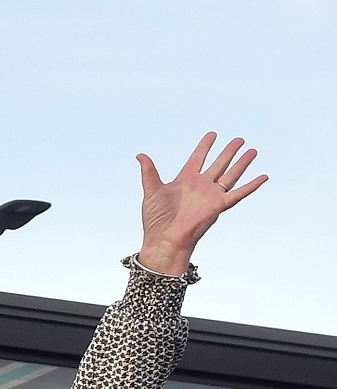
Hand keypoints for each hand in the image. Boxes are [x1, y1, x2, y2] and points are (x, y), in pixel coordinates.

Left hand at [136, 132, 266, 274]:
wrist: (165, 239)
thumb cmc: (156, 220)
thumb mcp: (151, 191)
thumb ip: (149, 172)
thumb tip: (140, 155)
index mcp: (184, 180)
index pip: (197, 158)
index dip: (205, 146)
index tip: (213, 134)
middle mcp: (200, 186)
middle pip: (218, 164)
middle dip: (228, 151)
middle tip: (239, 139)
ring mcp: (211, 195)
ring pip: (231, 175)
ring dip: (242, 163)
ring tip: (252, 151)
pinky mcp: (219, 205)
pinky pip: (239, 194)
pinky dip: (251, 186)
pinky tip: (263, 177)